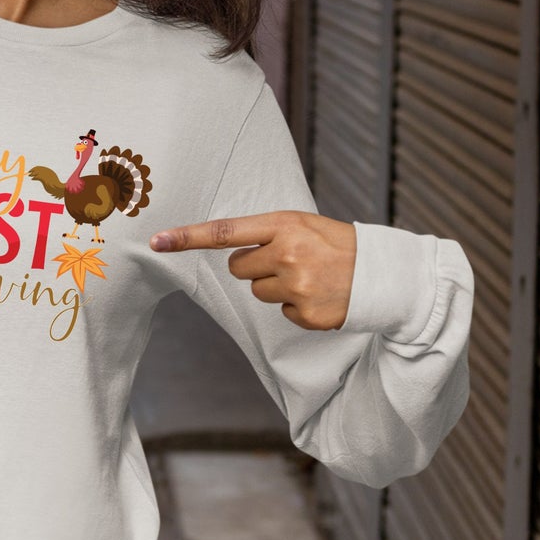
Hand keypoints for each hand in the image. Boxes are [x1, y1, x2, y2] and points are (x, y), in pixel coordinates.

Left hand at [149, 211, 356, 330]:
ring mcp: (298, 286)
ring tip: (309, 276)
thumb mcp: (301, 224)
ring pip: (257, 292)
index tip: (156, 241)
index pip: (225, 231)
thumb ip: (265, 233)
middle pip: (238, 268)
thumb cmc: (336, 243)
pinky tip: (320, 295)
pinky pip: (281, 312)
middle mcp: (287, 254)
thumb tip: (230, 254)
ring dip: (277, 286)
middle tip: (289, 260)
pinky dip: (297, 306)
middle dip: (256, 266)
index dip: (187, 237)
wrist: (383, 273)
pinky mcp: (308, 314)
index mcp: (283, 225)